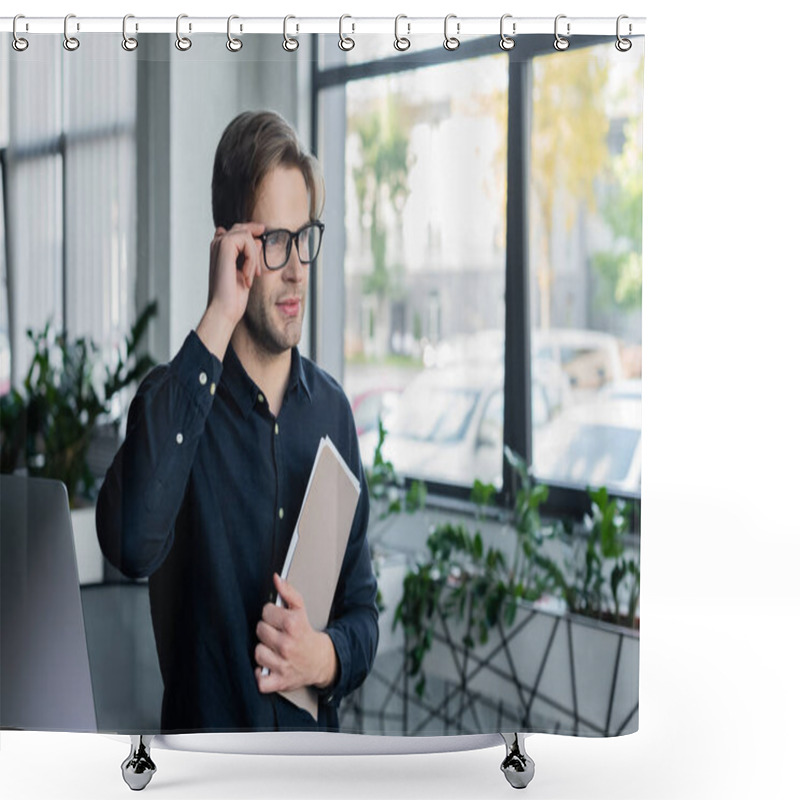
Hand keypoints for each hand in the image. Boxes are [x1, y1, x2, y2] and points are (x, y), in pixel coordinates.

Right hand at [196, 222, 264, 359]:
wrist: (224, 309)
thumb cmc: (233, 296)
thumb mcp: (247, 271)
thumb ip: (250, 255)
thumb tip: (258, 240)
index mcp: (220, 250)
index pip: (237, 230)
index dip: (251, 231)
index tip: (262, 237)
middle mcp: (217, 244)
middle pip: (242, 228)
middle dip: (256, 240)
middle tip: (260, 260)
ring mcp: (219, 244)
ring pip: (246, 234)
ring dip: (254, 257)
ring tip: (250, 276)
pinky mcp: (224, 246)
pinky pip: (246, 241)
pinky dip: (252, 259)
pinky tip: (246, 276)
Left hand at [254, 574, 337, 694]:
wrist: (320, 660)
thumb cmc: (306, 633)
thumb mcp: (300, 610)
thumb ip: (288, 592)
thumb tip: (276, 578)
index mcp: (292, 624)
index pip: (266, 612)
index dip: (270, 614)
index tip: (277, 619)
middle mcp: (287, 644)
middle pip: (260, 630)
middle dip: (267, 631)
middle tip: (276, 634)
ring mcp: (283, 664)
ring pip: (258, 652)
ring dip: (264, 651)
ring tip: (273, 649)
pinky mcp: (280, 681)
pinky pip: (261, 680)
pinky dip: (262, 676)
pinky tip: (268, 668)